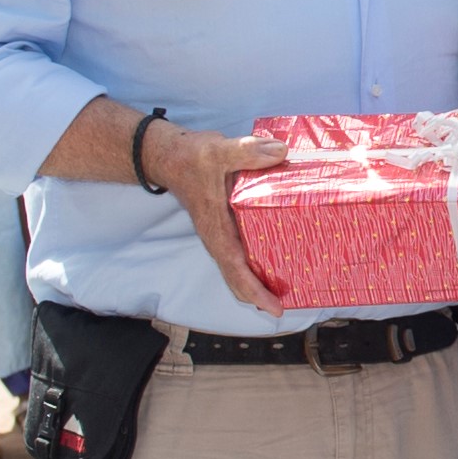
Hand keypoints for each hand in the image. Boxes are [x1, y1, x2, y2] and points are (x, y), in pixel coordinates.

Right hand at [147, 122, 287, 316]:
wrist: (168, 155)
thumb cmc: (189, 157)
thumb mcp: (218, 151)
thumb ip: (248, 152)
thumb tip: (281, 152)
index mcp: (215, 228)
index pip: (235, 269)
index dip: (255, 291)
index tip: (275, 307)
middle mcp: (217, 236)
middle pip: (237, 278)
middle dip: (260, 295)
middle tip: (289, 302)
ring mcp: (220, 232)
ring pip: (238, 268)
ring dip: (257, 281)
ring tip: (287, 286)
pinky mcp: (224, 224)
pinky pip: (240, 252)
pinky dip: (255, 263)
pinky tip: (275, 256)